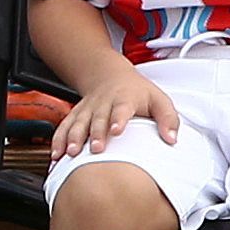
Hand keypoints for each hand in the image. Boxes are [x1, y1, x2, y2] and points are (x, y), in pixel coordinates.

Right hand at [51, 60, 178, 165]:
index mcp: (125, 99)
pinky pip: (64, 127)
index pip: (122, 108)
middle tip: (96, 149)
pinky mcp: (76, 115)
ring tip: (71, 153)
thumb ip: (168, 119)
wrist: (110, 75)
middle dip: (96, 134)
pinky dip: (58, 140)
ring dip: (74, 138)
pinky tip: (56, 154)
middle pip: (98, 118)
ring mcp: (88, 109)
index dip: (119, 119)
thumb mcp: (159, 99)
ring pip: (78, 123)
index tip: (118, 130)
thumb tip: (172, 139)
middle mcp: (104, 104)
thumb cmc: (138, 92)